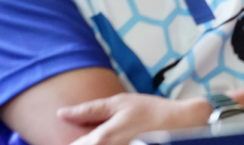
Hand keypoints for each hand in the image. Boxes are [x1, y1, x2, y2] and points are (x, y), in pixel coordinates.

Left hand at [61, 94, 208, 144]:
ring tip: (121, 135)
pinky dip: (112, 144)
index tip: (83, 135)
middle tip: (112, 131)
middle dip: (87, 141)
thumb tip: (61, 113)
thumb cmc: (152, 112)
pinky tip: (126, 139)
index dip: (75, 141)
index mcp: (99, 140)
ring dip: (98, 142)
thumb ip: (89, 110)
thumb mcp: (120, 103)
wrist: (182, 126)